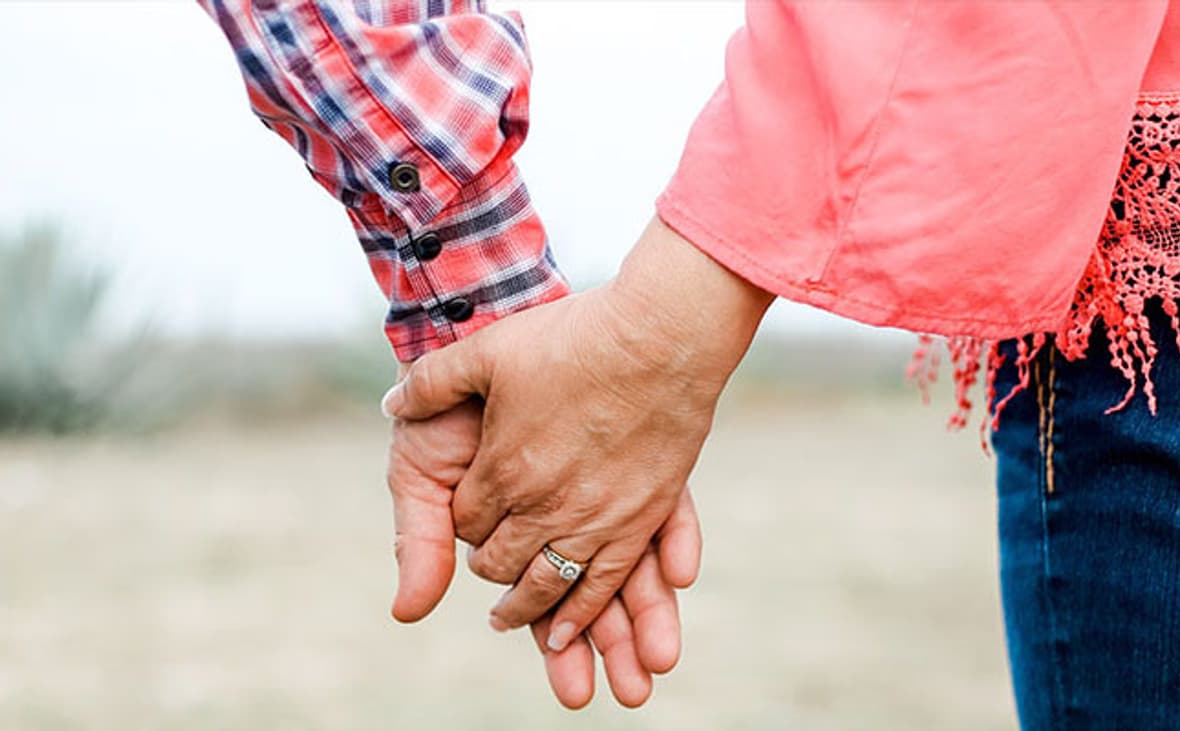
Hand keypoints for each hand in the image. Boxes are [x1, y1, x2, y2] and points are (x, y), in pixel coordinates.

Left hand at [383, 216, 772, 651]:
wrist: (661, 334)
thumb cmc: (574, 336)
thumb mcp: (489, 350)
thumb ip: (432, 381)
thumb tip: (390, 406)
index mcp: (503, 468)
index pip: (465, 523)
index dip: (462, 522)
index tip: (468, 516)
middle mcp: (546, 505)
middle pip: (502, 564)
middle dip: (489, 573)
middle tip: (486, 578)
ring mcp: (597, 517)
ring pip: (549, 586)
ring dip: (526, 612)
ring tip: (510, 622)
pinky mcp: (642, 519)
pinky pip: (604, 584)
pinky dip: (581, 613)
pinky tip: (564, 630)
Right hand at [386, 398, 703, 707]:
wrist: (486, 329)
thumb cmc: (448, 408)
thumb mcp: (420, 471)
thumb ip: (420, 540)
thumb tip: (408, 612)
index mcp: (517, 533)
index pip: (539, 602)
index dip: (556, 646)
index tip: (578, 691)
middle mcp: (566, 518)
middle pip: (594, 595)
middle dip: (610, 647)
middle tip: (630, 695)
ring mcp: (607, 490)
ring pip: (635, 566)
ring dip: (648, 616)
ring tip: (660, 666)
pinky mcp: (641, 457)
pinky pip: (668, 508)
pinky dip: (676, 540)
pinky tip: (682, 573)